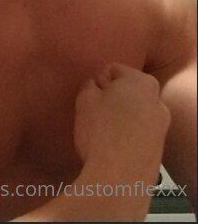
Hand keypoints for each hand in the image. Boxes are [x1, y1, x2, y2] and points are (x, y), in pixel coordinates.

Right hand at [74, 63, 170, 178]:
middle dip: (111, 97)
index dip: (97, 80)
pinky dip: (127, 133)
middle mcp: (158, 100)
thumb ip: (90, 85)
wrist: (119, 178)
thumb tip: (97, 86)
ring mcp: (162, 125)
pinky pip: (139, 131)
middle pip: (127, 90)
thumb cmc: (100, 130)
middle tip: (94, 111)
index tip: (90, 96)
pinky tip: (113, 145)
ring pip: (134, 111)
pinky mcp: (159, 148)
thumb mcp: (85, 99)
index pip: (113, 69)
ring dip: (120, 116)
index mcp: (142, 81)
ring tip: (103, 131)